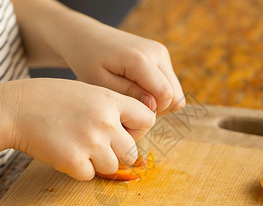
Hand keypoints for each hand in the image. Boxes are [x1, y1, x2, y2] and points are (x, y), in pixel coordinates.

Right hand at [2, 78, 154, 179]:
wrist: (13, 108)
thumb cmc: (48, 99)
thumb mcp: (86, 92)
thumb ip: (110, 108)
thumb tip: (130, 132)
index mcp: (110, 100)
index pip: (147, 120)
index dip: (137, 129)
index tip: (124, 131)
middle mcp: (105, 121)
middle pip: (133, 152)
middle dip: (118, 153)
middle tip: (97, 146)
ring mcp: (91, 142)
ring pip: (112, 167)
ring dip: (98, 162)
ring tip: (78, 147)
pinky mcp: (74, 161)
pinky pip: (89, 175)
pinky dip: (79, 169)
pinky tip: (64, 153)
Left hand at [60, 20, 184, 114]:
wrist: (86, 37)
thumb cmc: (89, 62)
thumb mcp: (101, 83)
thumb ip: (128, 95)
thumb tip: (153, 105)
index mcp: (141, 59)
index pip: (166, 95)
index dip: (151, 111)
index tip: (130, 109)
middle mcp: (157, 53)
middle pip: (175, 96)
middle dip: (157, 108)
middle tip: (131, 106)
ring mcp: (161, 53)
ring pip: (175, 92)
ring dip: (158, 101)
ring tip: (132, 96)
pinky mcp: (162, 55)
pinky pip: (169, 84)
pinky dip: (157, 92)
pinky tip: (136, 88)